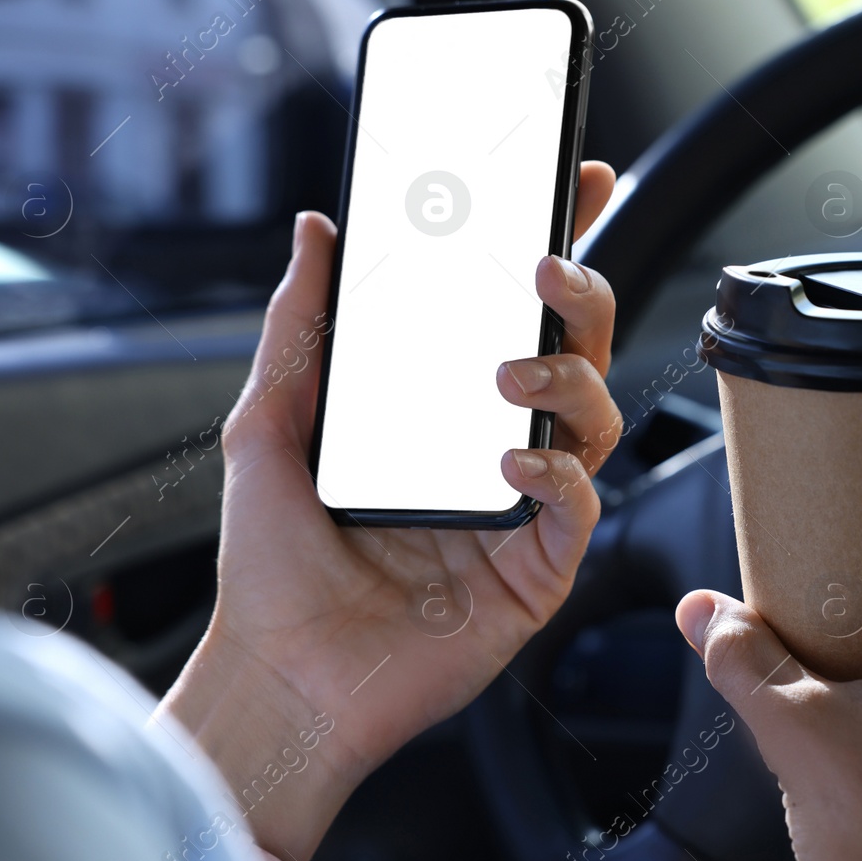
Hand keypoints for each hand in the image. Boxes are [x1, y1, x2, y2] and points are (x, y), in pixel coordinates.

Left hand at [155, 162, 620, 860]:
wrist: (280, 676)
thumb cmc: (275, 567)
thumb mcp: (268, 425)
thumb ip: (300, 327)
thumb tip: (317, 234)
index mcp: (440, 413)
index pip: (513, 317)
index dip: (556, 250)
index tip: (575, 184)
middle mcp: (490, 451)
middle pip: (573, 354)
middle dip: (579, 297)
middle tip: (544, 269)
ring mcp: (519, 510)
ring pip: (592, 418)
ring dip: (564, 377)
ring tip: (508, 375)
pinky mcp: (535, 570)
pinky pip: (577, 503)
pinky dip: (555, 470)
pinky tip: (508, 460)